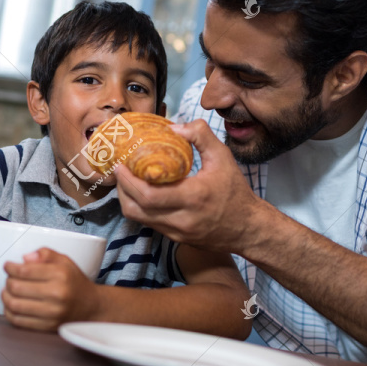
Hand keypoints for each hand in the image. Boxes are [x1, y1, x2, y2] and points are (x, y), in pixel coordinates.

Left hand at [1, 248, 99, 331]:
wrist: (91, 307)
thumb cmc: (75, 282)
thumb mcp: (65, 261)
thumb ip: (45, 254)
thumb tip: (25, 258)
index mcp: (60, 275)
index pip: (25, 270)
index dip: (10, 267)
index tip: (8, 266)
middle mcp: (56, 294)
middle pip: (16, 287)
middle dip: (8, 281)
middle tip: (9, 278)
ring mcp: (52, 313)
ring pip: (14, 305)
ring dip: (5, 296)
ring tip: (7, 291)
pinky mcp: (47, 326)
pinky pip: (18, 321)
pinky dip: (9, 312)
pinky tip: (12, 304)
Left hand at [115, 119, 269, 255]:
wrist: (248, 228)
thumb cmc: (235, 191)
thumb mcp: (223, 157)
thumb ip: (200, 135)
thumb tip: (174, 127)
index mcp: (192, 197)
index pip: (148, 195)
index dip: (128, 181)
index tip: (120, 165)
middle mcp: (181, 219)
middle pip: (136, 209)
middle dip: (121, 189)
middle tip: (118, 171)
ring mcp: (177, 232)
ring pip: (139, 219)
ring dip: (127, 200)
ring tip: (125, 181)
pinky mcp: (175, 238)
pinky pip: (149, 223)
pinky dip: (140, 208)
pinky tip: (140, 193)